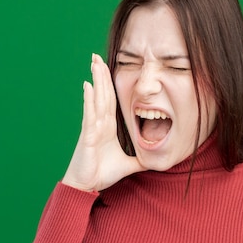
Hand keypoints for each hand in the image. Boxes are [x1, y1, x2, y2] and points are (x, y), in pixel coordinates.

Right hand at [62, 53, 145, 191]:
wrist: (86, 186)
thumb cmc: (101, 174)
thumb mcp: (128, 165)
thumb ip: (141, 160)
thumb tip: (156, 160)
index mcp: (107, 127)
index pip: (110, 101)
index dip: (110, 84)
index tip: (109, 68)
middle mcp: (99, 124)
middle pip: (102, 94)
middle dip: (101, 75)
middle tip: (97, 56)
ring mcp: (92, 128)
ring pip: (96, 99)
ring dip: (96, 80)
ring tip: (95, 62)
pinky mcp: (87, 135)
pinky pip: (89, 114)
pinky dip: (89, 99)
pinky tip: (88, 85)